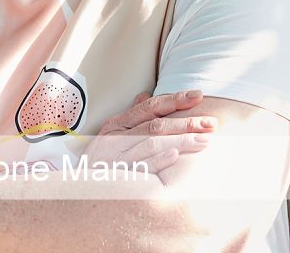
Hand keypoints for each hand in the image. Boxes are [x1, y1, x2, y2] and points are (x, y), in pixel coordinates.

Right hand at [83, 90, 217, 171]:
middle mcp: (116, 138)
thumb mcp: (110, 136)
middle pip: (156, 124)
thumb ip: (131, 117)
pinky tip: (176, 154)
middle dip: (186, 122)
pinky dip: (159, 159)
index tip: (198, 95)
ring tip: (205, 140)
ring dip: (181, 140)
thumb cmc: (100, 164)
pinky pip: (142, 165)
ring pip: (152, 142)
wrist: (77, 194)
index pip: (150, 107)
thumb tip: (145, 95)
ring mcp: (117, 157)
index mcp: (116, 125)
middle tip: (212, 123)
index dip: (175, 99)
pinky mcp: (119, 177)